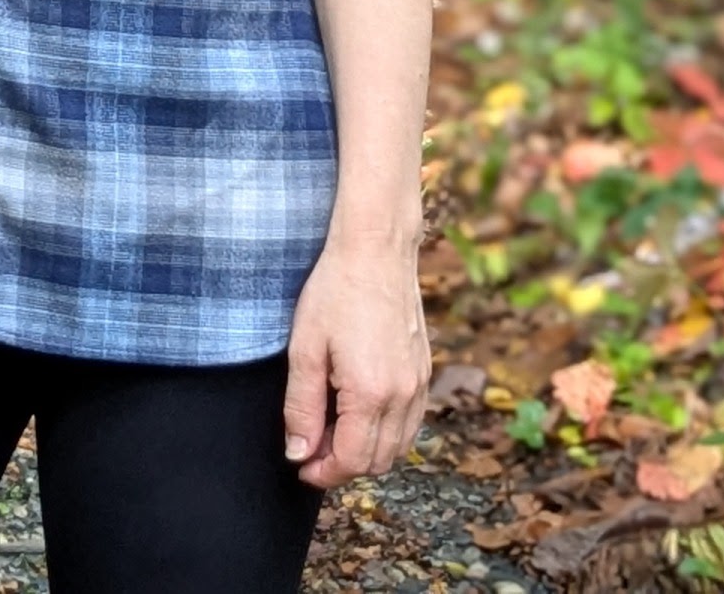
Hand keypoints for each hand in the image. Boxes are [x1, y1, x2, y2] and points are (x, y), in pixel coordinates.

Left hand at [282, 233, 427, 487]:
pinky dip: (386, 433)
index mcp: (370, 393)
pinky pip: (411, 423)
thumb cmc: (334, 292)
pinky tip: (358, 414)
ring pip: (398, 446)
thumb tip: (298, 453)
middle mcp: (403, 395)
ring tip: (331, 433)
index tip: (301, 467)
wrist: (376, 251)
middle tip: (310, 450)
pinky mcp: (424, 372)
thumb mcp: (304, 349)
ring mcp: (419, 384)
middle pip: (378, 461)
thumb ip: (301, 407)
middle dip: (343, 467)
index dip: (323, 473)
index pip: (352, 460)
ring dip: (366, 452)